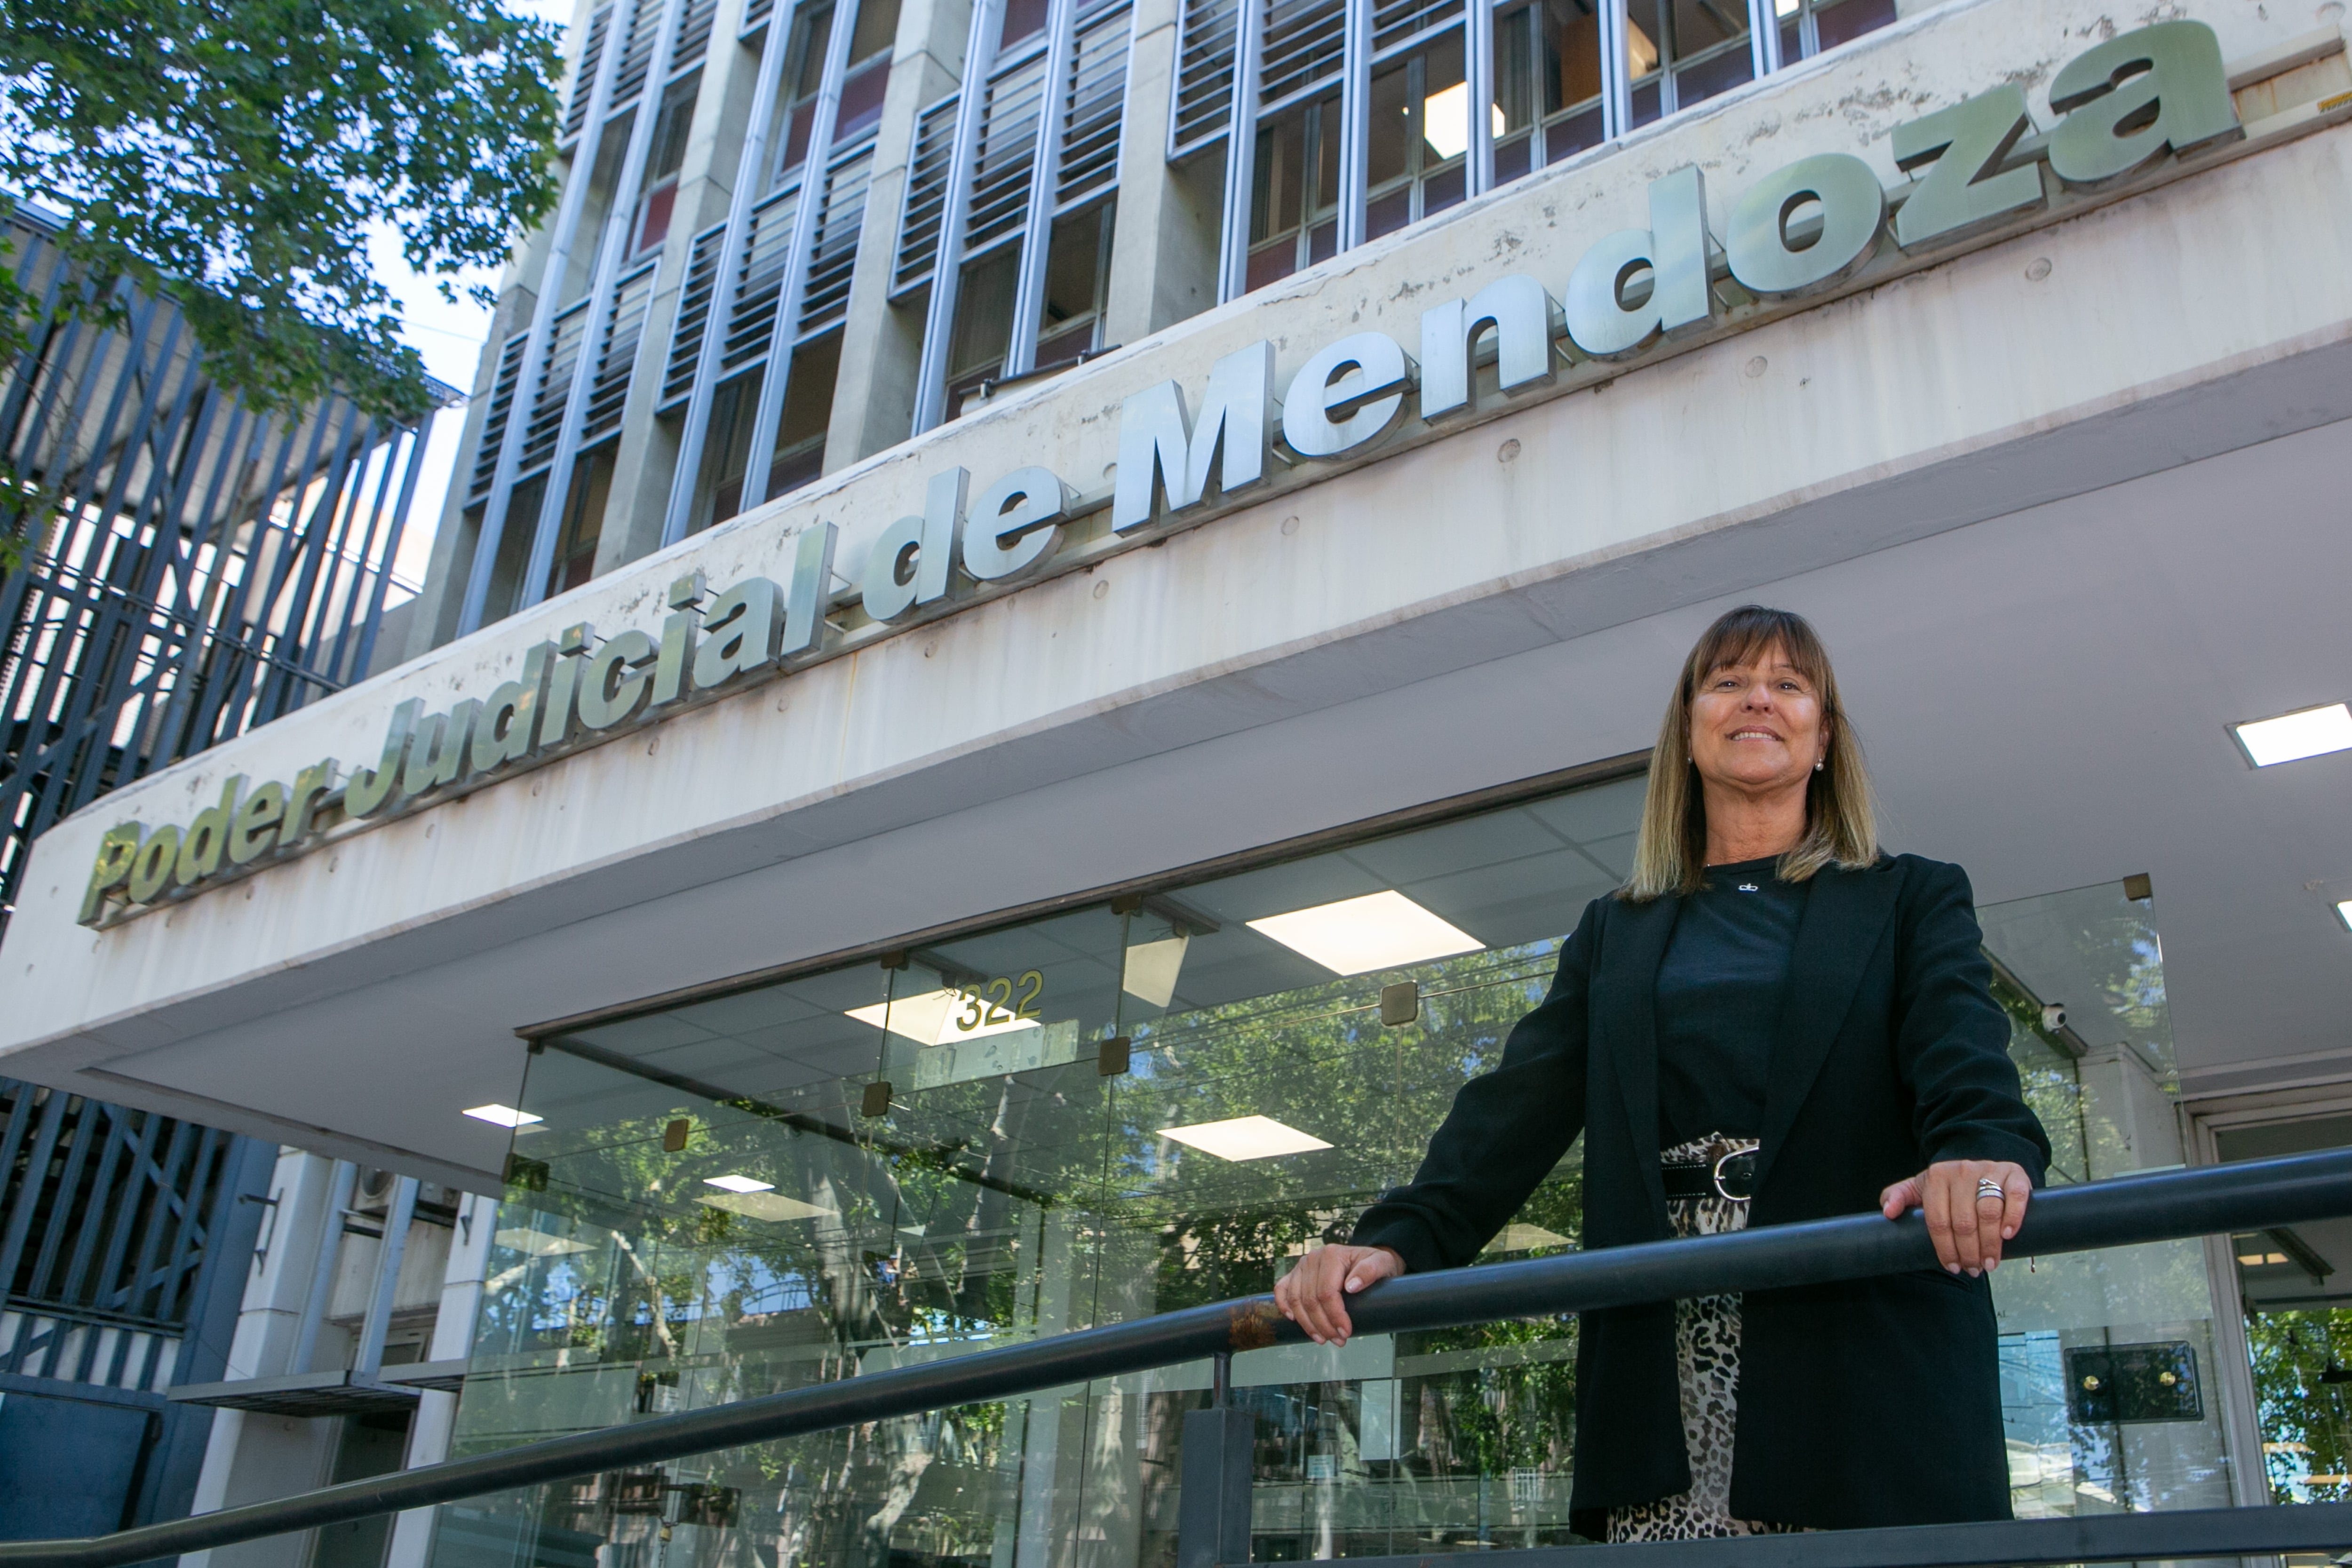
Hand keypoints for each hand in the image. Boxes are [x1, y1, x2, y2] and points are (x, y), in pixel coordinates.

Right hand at [1273, 1244, 1404, 1345]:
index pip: (1326, 1292)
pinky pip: (1281, 1289)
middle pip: (1310, 1299)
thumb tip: (1351, 1286)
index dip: (1334, 1316)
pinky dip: (1284, 1305)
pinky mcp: (1295, 1273)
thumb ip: (1370, 1271)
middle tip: (1339, 1340)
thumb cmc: (1376, 1263)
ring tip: (1322, 1338)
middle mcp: (1313, 1258)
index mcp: (1331, 1255)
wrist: (1369, 1260)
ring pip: (1296, 1299)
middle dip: (1323, 1325)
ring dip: (1307, 1324)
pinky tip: (1293, 1319)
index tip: (1345, 1332)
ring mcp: (1301, 1266)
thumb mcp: (1382, 1263)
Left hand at [1880, 1160, 2030, 1275]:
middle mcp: (1961, 1170)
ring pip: (1988, 1213)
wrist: (1982, 1170)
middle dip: (1968, 1252)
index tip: (1952, 1266)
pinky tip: (2007, 1235)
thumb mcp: (1920, 1188)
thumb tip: (1888, 1212)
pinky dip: (2013, 1217)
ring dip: (1990, 1244)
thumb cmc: (1948, 1187)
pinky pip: (2015, 1196)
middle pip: (1964, 1221)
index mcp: (1936, 1176)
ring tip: (1989, 1263)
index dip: (1945, 1248)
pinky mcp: (2013, 1174)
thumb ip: (1898, 1196)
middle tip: (1973, 1269)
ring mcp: (1989, 1170)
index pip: (1938, 1220)